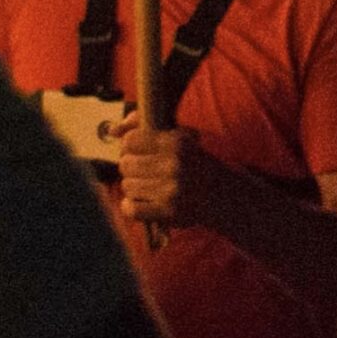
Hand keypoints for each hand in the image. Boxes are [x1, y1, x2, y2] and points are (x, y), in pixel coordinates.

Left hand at [113, 111, 207, 226]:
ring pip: (127, 186)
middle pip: (125, 164)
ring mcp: (170, 189)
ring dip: (134, 187)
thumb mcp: (179, 137)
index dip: (130, 147)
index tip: (138, 152)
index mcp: (176, 142)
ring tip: (148, 186)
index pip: (130, 140)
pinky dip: (132, 206)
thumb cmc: (196, 163)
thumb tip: (112, 129)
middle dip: (131, 167)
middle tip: (144, 171)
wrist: (224, 196)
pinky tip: (142, 202)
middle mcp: (173, 164)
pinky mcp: (168, 212)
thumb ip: (144, 125)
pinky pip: (131, 208)